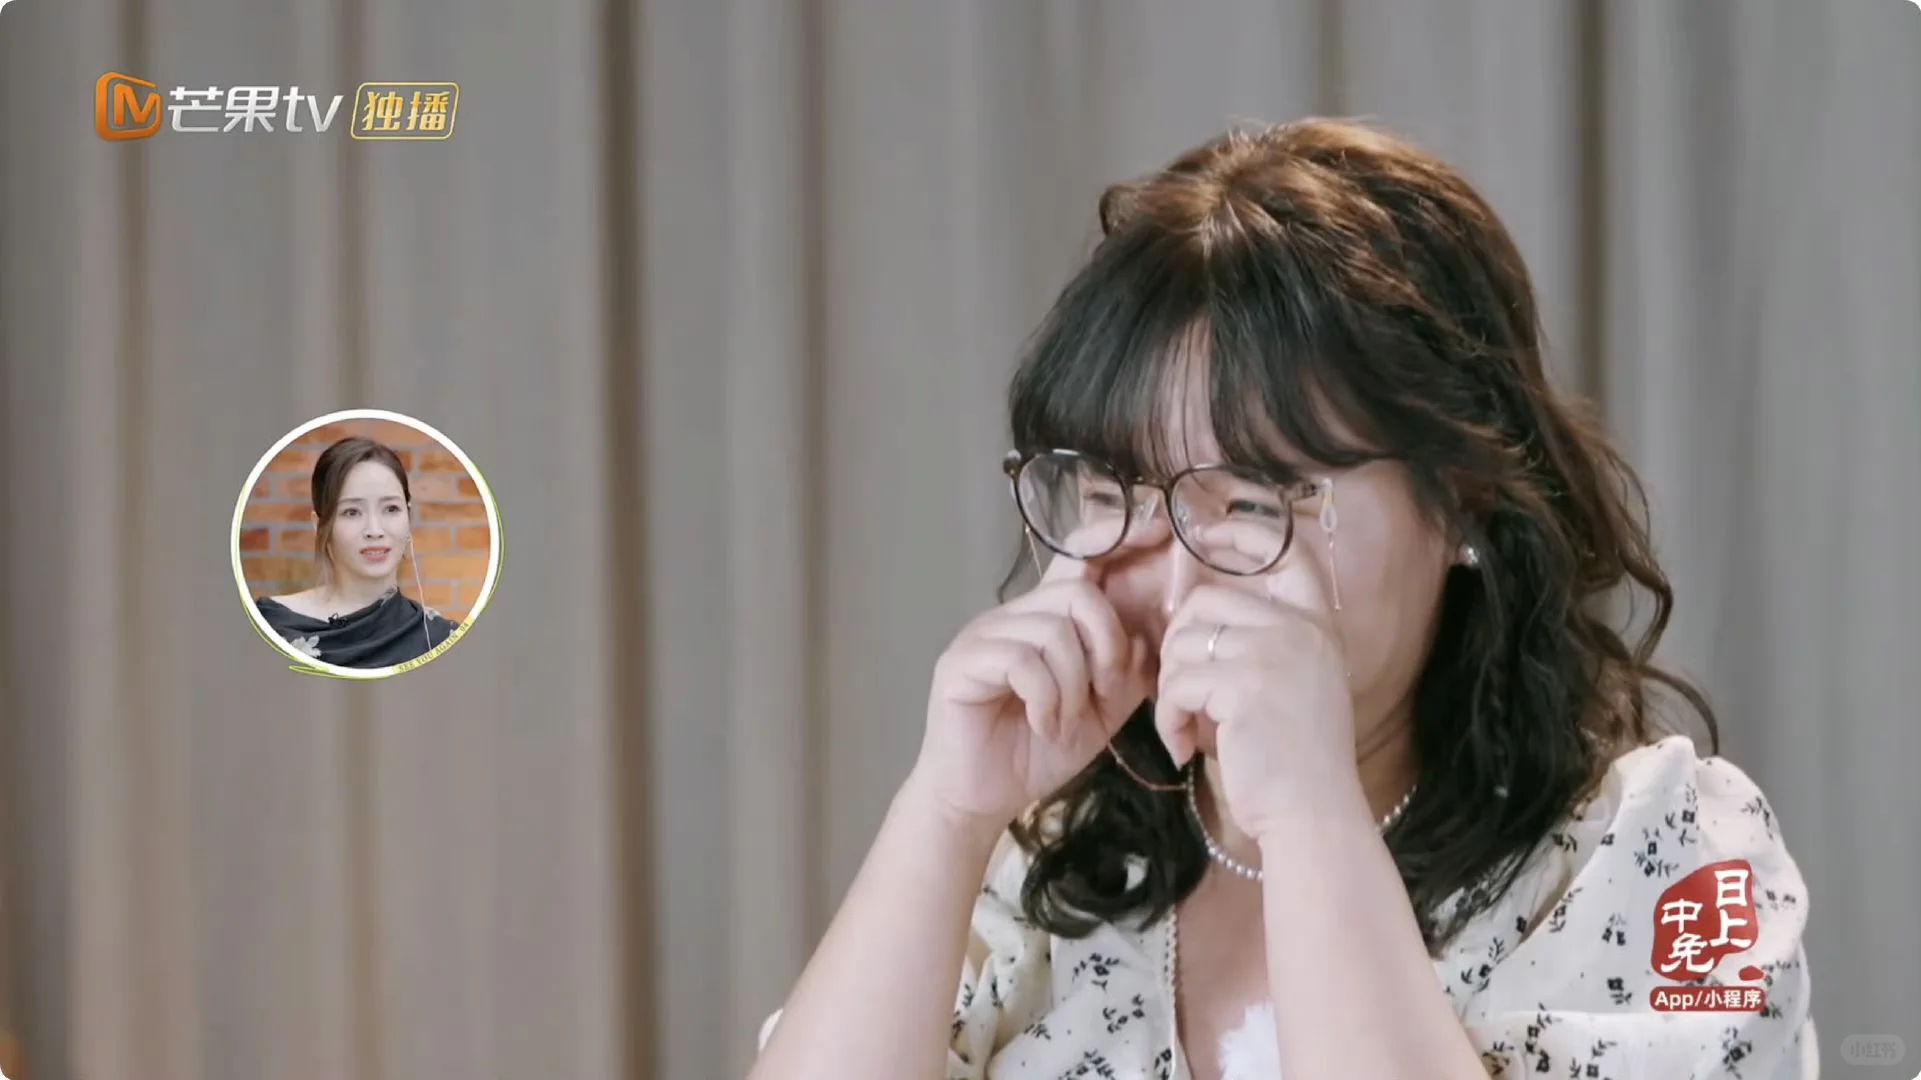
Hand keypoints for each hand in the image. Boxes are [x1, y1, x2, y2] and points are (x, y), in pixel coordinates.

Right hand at [910, 552, 1155, 833]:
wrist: (983, 797)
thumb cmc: (1037, 751)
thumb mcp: (1099, 711)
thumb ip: (1125, 673)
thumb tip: (1149, 634)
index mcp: (1046, 619)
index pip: (1080, 559)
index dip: (1117, 538)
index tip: (1158, 527)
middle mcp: (1013, 616)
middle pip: (1077, 593)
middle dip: (1106, 644)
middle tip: (1104, 692)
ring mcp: (983, 635)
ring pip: (1052, 630)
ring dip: (1073, 685)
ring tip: (1065, 720)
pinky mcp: (961, 663)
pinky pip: (1022, 661)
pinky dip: (1045, 700)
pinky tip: (1043, 726)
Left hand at [1153, 554, 1367, 839]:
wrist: (1313, 813)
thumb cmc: (1294, 760)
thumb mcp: (1295, 684)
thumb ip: (1265, 641)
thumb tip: (1196, 612)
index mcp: (1316, 625)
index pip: (1287, 550)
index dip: (1244, 532)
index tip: (1205, 533)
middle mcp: (1301, 629)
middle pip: (1205, 602)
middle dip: (1176, 647)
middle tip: (1180, 692)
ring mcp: (1275, 652)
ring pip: (1183, 644)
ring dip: (1170, 691)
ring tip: (1183, 727)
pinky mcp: (1245, 684)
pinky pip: (1178, 683)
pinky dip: (1169, 717)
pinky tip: (1182, 746)